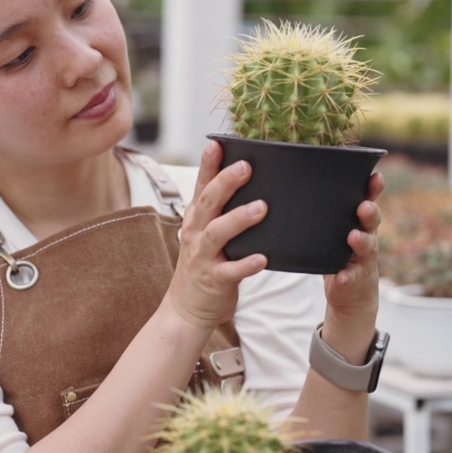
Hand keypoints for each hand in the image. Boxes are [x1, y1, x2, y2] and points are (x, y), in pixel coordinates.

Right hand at [166, 140, 268, 328]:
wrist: (188, 307)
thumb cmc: (205, 263)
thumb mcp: (206, 231)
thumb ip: (221, 209)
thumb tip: (247, 178)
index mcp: (197, 218)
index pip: (201, 186)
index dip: (208, 165)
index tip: (216, 144)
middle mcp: (196, 233)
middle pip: (208, 203)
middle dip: (225, 183)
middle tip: (246, 167)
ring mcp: (203, 257)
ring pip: (217, 234)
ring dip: (238, 219)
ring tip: (261, 208)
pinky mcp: (214, 280)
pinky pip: (230, 271)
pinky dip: (246, 264)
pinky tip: (262, 258)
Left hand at [323, 172, 384, 324]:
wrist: (352, 291)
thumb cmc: (337, 251)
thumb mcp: (334, 229)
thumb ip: (322, 211)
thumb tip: (285, 187)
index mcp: (359, 220)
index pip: (369, 198)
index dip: (373, 188)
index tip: (375, 177)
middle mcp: (366, 235)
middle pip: (372, 220)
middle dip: (369, 212)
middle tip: (363, 206)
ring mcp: (362, 258)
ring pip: (366, 246)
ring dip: (361, 241)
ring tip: (353, 237)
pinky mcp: (354, 278)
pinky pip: (352, 276)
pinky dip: (347, 276)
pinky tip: (341, 276)